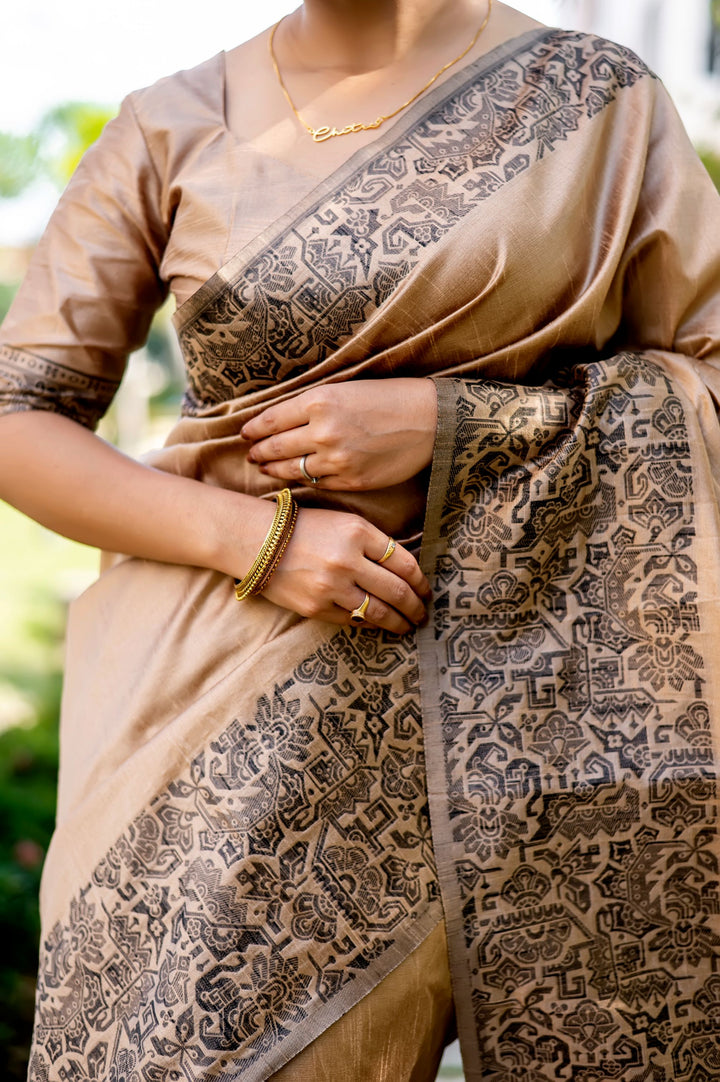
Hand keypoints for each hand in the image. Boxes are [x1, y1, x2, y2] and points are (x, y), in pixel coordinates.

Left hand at [241, 378, 437, 490]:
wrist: (430, 421)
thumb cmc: (389, 398)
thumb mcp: (345, 389)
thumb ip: (313, 405)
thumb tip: (280, 420)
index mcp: (319, 401)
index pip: (271, 420)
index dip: (253, 429)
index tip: (245, 434)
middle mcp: (323, 431)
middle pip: (275, 447)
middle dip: (258, 452)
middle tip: (250, 455)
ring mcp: (337, 459)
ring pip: (291, 470)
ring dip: (273, 470)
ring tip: (264, 468)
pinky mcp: (351, 481)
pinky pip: (316, 483)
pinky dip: (300, 481)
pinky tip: (294, 478)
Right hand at [260, 507, 430, 633]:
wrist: (256, 541)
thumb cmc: (304, 529)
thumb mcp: (343, 523)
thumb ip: (373, 542)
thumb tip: (405, 571)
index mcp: (358, 532)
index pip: (404, 563)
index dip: (420, 581)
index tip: (426, 591)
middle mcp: (347, 560)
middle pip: (397, 591)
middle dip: (415, 606)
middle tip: (423, 614)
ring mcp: (331, 586)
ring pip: (378, 612)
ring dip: (398, 622)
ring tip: (407, 626)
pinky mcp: (316, 607)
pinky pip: (353, 620)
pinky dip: (370, 624)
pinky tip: (378, 625)